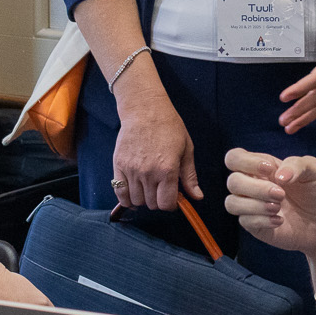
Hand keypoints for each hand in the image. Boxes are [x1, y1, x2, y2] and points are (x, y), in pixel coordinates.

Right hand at [111, 85, 202, 211]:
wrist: (145, 110)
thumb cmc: (169, 127)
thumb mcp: (186, 150)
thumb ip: (189, 177)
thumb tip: (197, 198)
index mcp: (168, 170)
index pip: (166, 204)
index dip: (171, 204)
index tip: (172, 197)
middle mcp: (148, 173)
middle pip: (152, 204)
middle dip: (158, 200)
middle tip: (161, 189)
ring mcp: (131, 170)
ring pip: (136, 201)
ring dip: (143, 199)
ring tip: (148, 187)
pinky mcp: (118, 165)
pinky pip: (119, 192)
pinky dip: (126, 198)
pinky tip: (133, 193)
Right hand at [224, 148, 315, 255]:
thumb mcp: (313, 171)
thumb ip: (297, 164)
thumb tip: (278, 176)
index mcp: (260, 168)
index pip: (234, 158)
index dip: (246, 162)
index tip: (269, 169)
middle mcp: (251, 185)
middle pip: (232, 182)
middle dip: (256, 188)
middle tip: (281, 194)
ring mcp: (251, 207)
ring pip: (232, 203)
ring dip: (256, 205)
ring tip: (278, 208)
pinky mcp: (254, 226)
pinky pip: (244, 221)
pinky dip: (263, 220)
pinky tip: (280, 221)